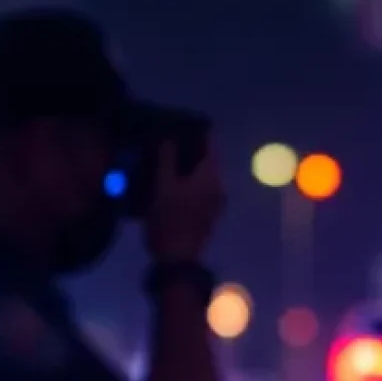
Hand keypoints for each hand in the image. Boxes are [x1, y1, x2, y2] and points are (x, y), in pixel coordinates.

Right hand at [144, 141, 226, 263]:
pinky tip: (174, 179)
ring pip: (206, 174)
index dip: (199, 130)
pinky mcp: (211, 213)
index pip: (211, 143)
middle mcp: (219, 185)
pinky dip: (192, 180)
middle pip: (209, 158)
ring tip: (168, 156)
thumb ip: (167, 158)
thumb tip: (170, 137)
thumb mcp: (162, 186)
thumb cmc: (169, 220)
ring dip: (190, 165)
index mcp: (211, 175)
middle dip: (192, 147)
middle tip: (171, 137)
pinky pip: (203, 188)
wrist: (178, 259)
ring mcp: (217, 201)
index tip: (184, 121)